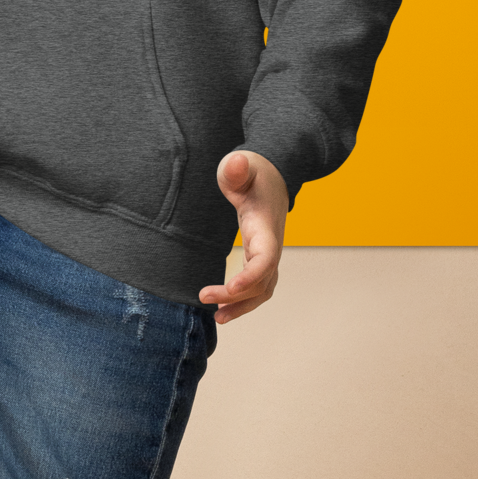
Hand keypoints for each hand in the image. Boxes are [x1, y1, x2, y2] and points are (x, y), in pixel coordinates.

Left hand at [199, 149, 288, 324]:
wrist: (272, 175)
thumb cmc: (254, 172)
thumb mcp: (242, 166)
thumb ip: (237, 168)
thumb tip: (236, 161)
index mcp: (266, 226)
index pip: (266, 258)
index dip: (250, 276)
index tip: (229, 288)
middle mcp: (271, 244)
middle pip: (263, 281)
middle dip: (237, 295)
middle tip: (204, 296)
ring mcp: (268, 252)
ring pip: (263, 288)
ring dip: (242, 305)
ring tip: (217, 318)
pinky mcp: (260, 256)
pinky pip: (258, 285)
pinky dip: (243, 300)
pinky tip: (223, 307)